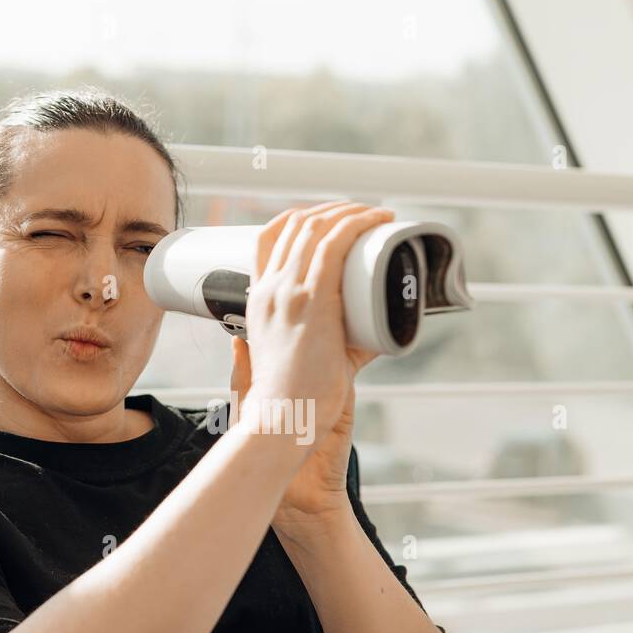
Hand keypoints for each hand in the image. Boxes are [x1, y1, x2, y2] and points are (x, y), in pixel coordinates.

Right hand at [229, 201, 392, 528]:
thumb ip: (306, 349)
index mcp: (256, 300)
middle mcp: (268, 289)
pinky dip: (357, 224)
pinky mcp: (313, 302)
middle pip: (296, 225)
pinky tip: (376, 218)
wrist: (282, 422)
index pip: (268, 237)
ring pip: (317, 228)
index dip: (299, 217)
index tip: (329, 218)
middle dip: (332, 210)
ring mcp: (288, 292)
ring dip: (350, 211)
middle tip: (362, 214)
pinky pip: (334, 245)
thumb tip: (340, 337)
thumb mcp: (286, 365)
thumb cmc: (289, 402)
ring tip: (375, 214)